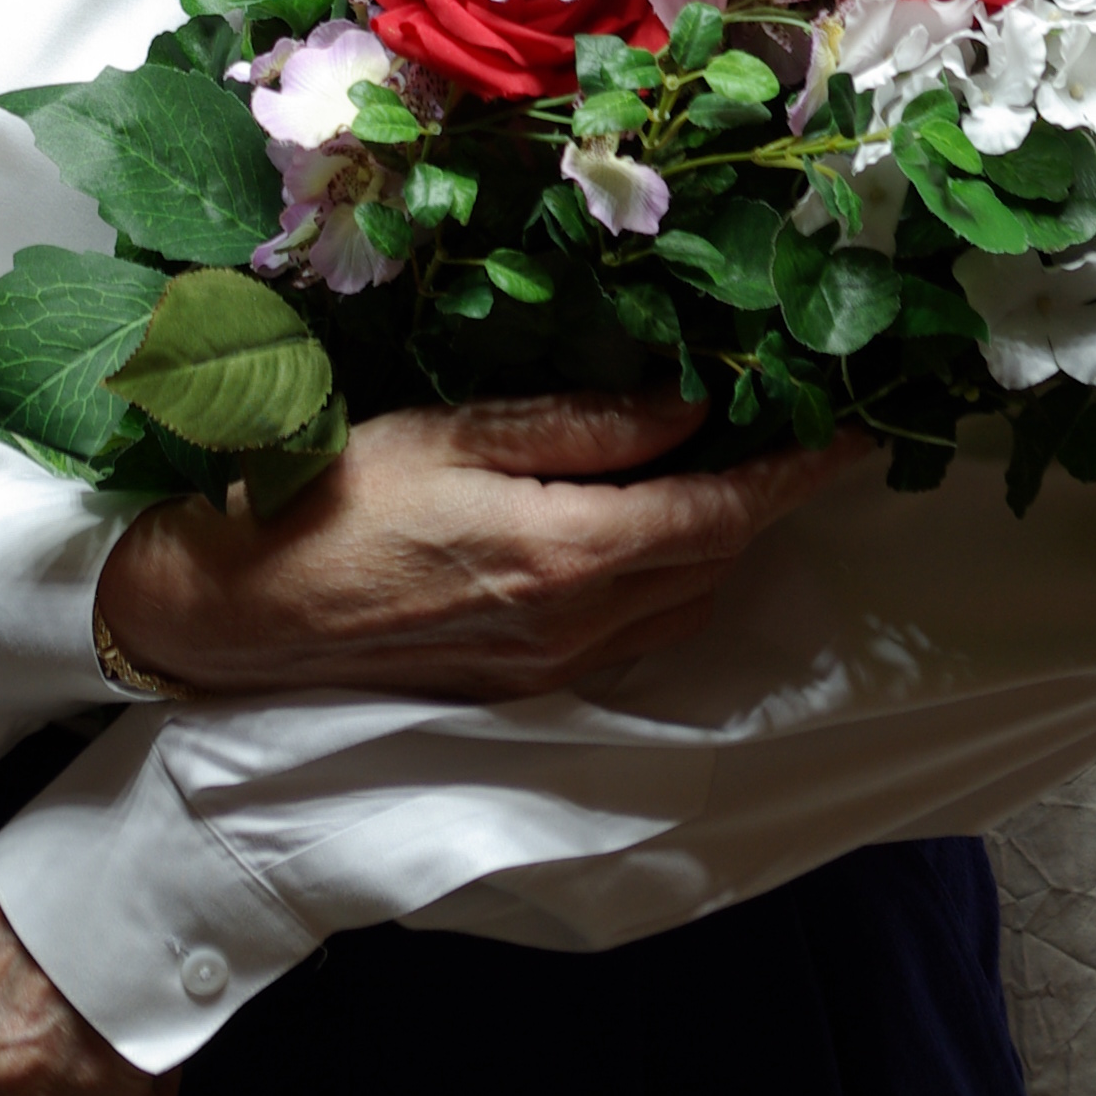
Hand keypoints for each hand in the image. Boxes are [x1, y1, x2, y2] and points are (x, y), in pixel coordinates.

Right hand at [97, 388, 863, 705]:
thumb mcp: (458, 430)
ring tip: (734, 471)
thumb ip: (581, 425)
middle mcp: (581, 626)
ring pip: (681, 606)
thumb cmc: (335, 498)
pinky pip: (636, 636)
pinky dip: (669, 583)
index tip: (858, 430)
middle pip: (714, 561)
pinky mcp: (523, 687)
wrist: (238, 613)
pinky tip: (653, 536)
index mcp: (571, 553)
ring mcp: (554, 668)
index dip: (799, 472)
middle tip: (798, 428)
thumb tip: (688, 408)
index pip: (723, 512)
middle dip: (768, 499)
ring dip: (720, 544)